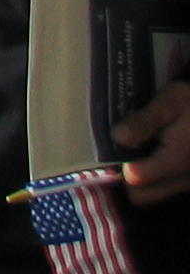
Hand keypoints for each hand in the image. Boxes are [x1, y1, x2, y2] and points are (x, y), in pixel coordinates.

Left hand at [117, 82, 189, 203]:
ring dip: (143, 177)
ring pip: (156, 194)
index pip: (135, 180)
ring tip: (142, 148)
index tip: (115, 146)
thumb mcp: (172, 100)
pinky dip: (158, 175)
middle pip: (143, 196)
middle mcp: (186, 180)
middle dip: (128, 176)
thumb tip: (117, 137)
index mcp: (178, 161)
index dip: (118, 164)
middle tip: (126, 149)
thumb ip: (144, 120)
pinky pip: (169, 187)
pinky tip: (157, 150)